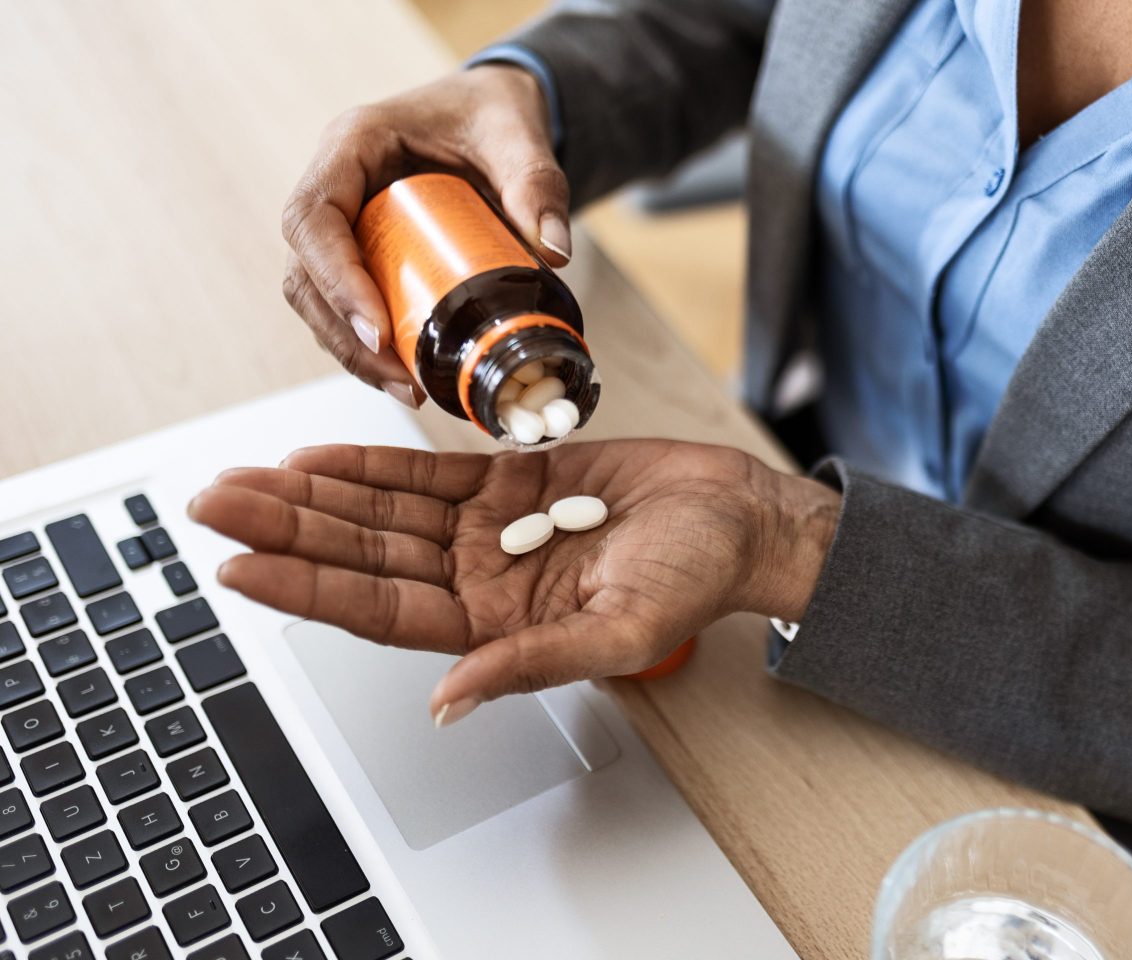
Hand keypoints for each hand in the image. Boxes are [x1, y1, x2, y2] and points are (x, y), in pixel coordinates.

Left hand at [187, 441, 838, 726]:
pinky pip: (424, 472)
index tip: (239, 567)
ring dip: (313, 494)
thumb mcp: (620, 634)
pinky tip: (319, 456)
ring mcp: (487, 530)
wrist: (737, 517)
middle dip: (287, 529)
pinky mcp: (507, 481)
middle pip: (362, 556)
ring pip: (381, 511)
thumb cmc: (697, 579)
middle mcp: (479, 580)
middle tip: (213, 504)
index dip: (307, 589)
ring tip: (244, 477)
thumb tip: (447, 705)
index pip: (379, 610)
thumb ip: (531, 665)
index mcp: (497, 627)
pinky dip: (370, 462)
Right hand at [281, 65, 568, 405]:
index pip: (313, 218)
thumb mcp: (520, 136)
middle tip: (401, 380)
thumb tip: (553, 252)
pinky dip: (371, 346)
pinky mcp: (362, 252)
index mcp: (353, 145)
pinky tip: (408, 376)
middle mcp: (334, 185)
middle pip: (305, 271)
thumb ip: (538, 184)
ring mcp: (343, 223)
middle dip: (345, 335)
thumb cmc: (494, 113)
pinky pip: (348, 305)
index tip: (378, 331)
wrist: (492, 113)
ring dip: (353, 352)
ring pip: (318, 298)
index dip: (335, 279)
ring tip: (409, 389)